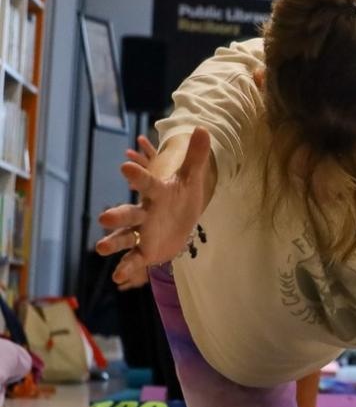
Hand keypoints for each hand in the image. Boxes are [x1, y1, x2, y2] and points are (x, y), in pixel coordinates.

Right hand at [96, 130, 210, 289]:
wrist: (183, 220)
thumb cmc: (182, 197)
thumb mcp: (192, 178)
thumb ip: (195, 157)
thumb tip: (203, 129)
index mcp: (157, 193)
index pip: (147, 183)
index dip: (138, 176)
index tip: (126, 166)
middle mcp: (144, 213)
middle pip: (128, 214)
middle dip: (117, 215)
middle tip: (104, 217)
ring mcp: (142, 232)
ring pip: (125, 237)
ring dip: (113, 242)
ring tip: (101, 248)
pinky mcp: (145, 250)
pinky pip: (134, 259)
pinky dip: (126, 267)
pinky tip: (118, 277)